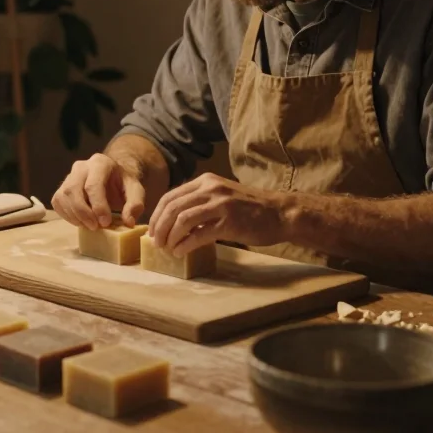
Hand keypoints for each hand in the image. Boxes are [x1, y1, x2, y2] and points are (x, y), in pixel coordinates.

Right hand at [50, 154, 146, 230]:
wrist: (112, 179)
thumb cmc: (123, 185)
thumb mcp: (136, 191)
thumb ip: (135, 204)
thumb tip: (128, 222)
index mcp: (100, 163)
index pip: (93, 184)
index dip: (98, 206)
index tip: (106, 223)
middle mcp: (81, 166)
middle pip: (73, 189)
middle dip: (83, 212)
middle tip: (95, 227)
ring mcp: (69, 176)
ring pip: (63, 196)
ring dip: (74, 215)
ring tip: (89, 226)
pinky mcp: (62, 188)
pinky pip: (58, 202)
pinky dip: (67, 215)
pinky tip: (80, 222)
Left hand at [147, 173, 286, 256]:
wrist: (279, 213)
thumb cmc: (250, 209)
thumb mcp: (221, 196)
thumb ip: (199, 202)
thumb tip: (172, 221)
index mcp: (206, 181)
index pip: (171, 196)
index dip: (157, 215)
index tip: (152, 231)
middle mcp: (211, 189)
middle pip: (173, 207)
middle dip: (159, 227)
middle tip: (157, 243)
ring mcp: (221, 205)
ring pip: (182, 219)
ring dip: (170, 237)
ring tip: (168, 248)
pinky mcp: (230, 222)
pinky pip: (199, 234)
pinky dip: (186, 244)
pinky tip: (181, 252)